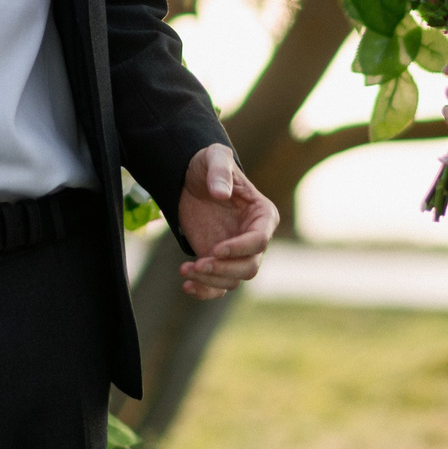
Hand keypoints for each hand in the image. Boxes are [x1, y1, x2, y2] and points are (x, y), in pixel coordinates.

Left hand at [174, 143, 277, 298]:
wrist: (190, 179)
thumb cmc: (208, 164)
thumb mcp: (213, 157)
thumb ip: (220, 172)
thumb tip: (222, 193)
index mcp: (262, 215)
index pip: (260, 241)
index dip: (240, 248)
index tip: (215, 249)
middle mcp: (254, 238)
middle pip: (249, 267)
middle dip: (224, 270)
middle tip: (197, 264)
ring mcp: (237, 252)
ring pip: (233, 280)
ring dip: (210, 281)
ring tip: (185, 270)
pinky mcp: (219, 262)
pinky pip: (218, 286)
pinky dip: (205, 291)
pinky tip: (187, 285)